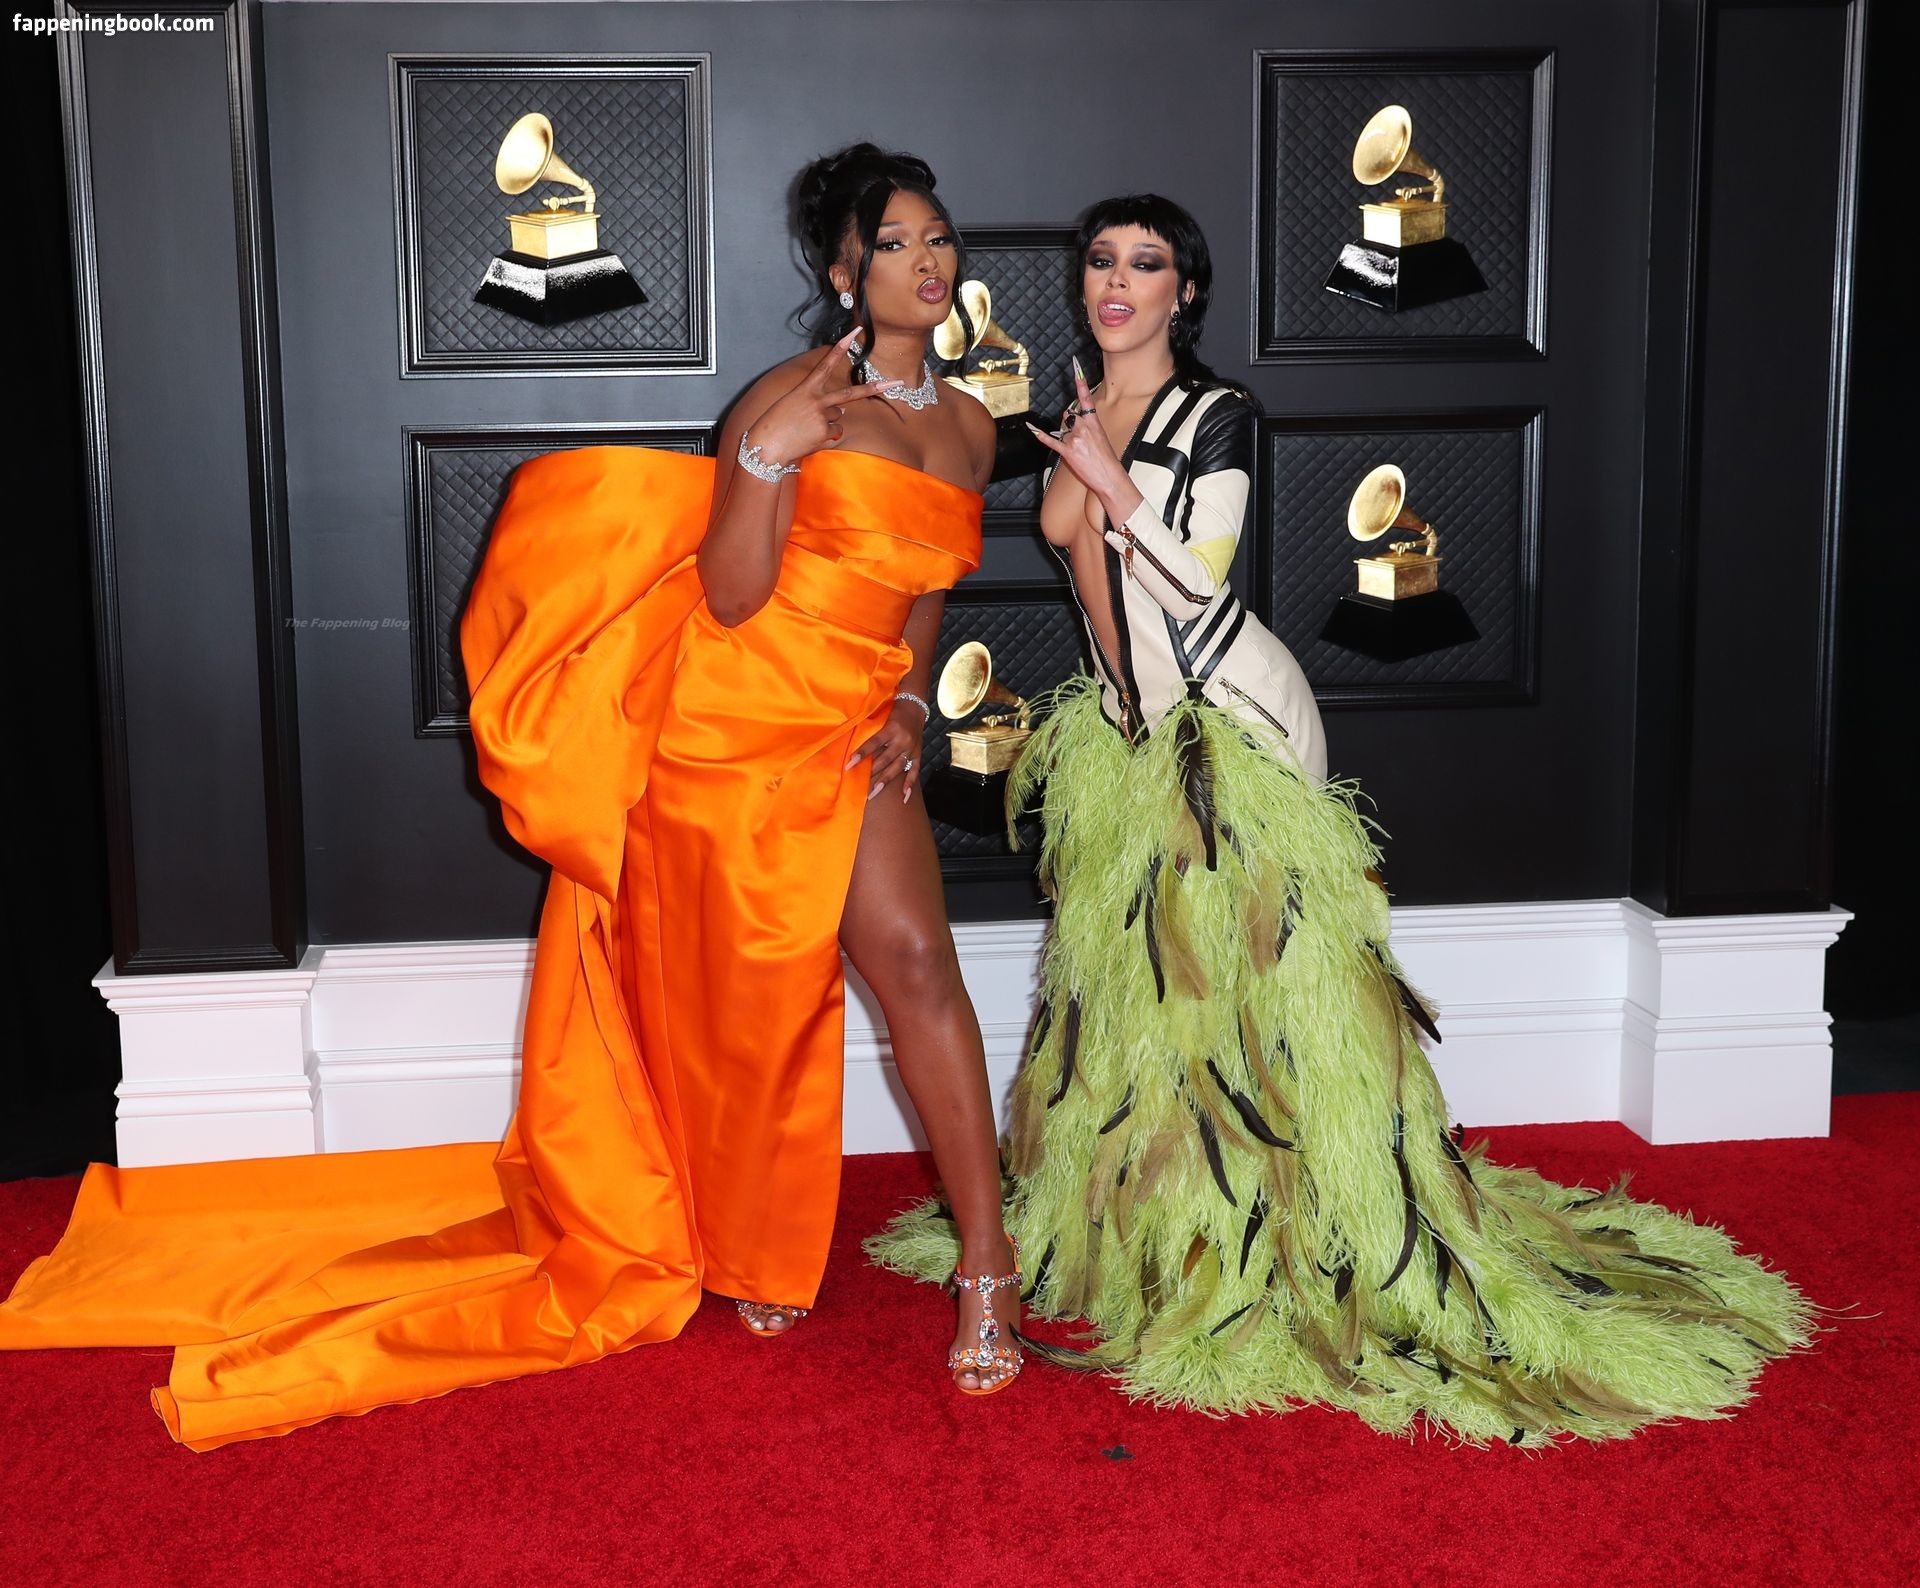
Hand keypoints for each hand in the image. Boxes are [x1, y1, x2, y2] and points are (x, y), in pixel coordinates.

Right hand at [750, 329, 901, 466]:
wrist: (766, 446)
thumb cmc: (777, 423)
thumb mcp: (794, 404)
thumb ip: (819, 403)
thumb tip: (844, 411)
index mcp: (806, 389)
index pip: (826, 364)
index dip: (841, 348)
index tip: (855, 333)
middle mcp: (817, 401)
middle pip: (851, 393)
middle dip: (875, 388)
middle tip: (896, 383)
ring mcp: (823, 418)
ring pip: (839, 417)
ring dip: (828, 423)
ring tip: (807, 428)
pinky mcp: (825, 434)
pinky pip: (835, 434)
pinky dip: (826, 437)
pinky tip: (809, 439)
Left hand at [847, 700, 925, 804]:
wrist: (915, 707)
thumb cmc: (893, 713)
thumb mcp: (882, 719)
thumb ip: (872, 734)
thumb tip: (856, 751)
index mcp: (891, 729)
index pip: (874, 743)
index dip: (861, 754)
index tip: (849, 765)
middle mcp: (902, 740)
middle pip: (885, 759)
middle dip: (872, 772)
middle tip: (860, 786)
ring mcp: (911, 748)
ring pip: (897, 767)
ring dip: (885, 780)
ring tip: (874, 792)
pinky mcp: (918, 754)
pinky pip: (915, 771)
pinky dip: (910, 784)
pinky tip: (904, 796)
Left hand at [1024, 361, 1129, 500]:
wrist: (1109, 475)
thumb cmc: (1106, 458)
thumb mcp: (1101, 436)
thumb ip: (1087, 425)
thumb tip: (1073, 418)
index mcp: (1094, 422)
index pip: (1086, 398)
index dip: (1080, 382)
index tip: (1076, 367)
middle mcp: (1083, 427)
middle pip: (1068, 414)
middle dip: (1069, 422)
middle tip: (1078, 437)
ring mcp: (1074, 439)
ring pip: (1062, 428)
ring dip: (1066, 436)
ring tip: (1078, 449)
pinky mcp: (1067, 451)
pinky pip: (1051, 440)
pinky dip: (1040, 435)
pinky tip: (1031, 428)